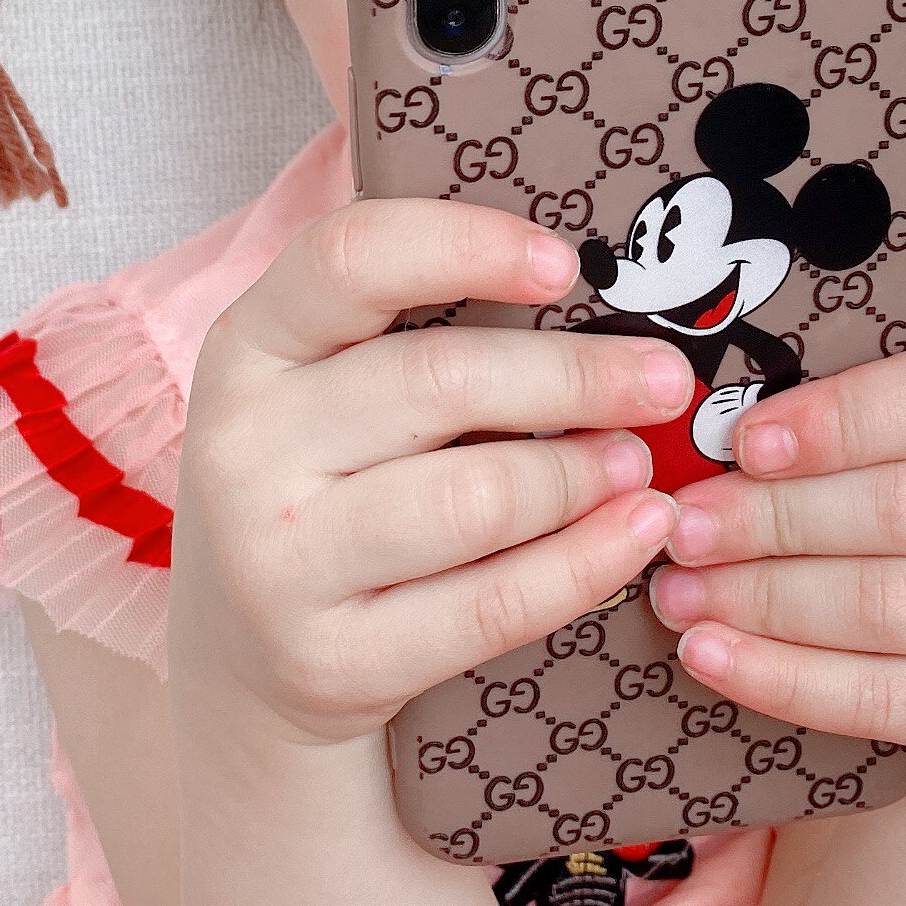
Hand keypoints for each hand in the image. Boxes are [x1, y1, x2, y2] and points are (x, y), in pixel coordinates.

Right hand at [169, 198, 690, 747]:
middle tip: (661, 380)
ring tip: (637, 462)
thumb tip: (581, 277)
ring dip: (582, 473)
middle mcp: (243, 445)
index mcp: (248, 345)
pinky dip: (584, 563)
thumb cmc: (322, 481)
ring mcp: (276, 561)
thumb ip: (412, 324)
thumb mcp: (321, 385)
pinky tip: (636, 533)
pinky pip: (491, 605)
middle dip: (576, 376)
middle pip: (438, 380)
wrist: (243, 660)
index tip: (565, 265)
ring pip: (474, 497)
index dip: (467, 244)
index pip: (349, 258)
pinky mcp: (327, 661)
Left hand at [646, 344, 905, 774]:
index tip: (743, 443)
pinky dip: (784, 678)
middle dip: (772, 520)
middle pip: (902, 511)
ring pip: (888, 607)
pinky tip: (713, 655)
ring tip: (680, 591)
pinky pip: (887, 697)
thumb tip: (718, 429)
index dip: (834, 422)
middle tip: (681, 526)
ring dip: (764, 600)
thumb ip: (852, 416)